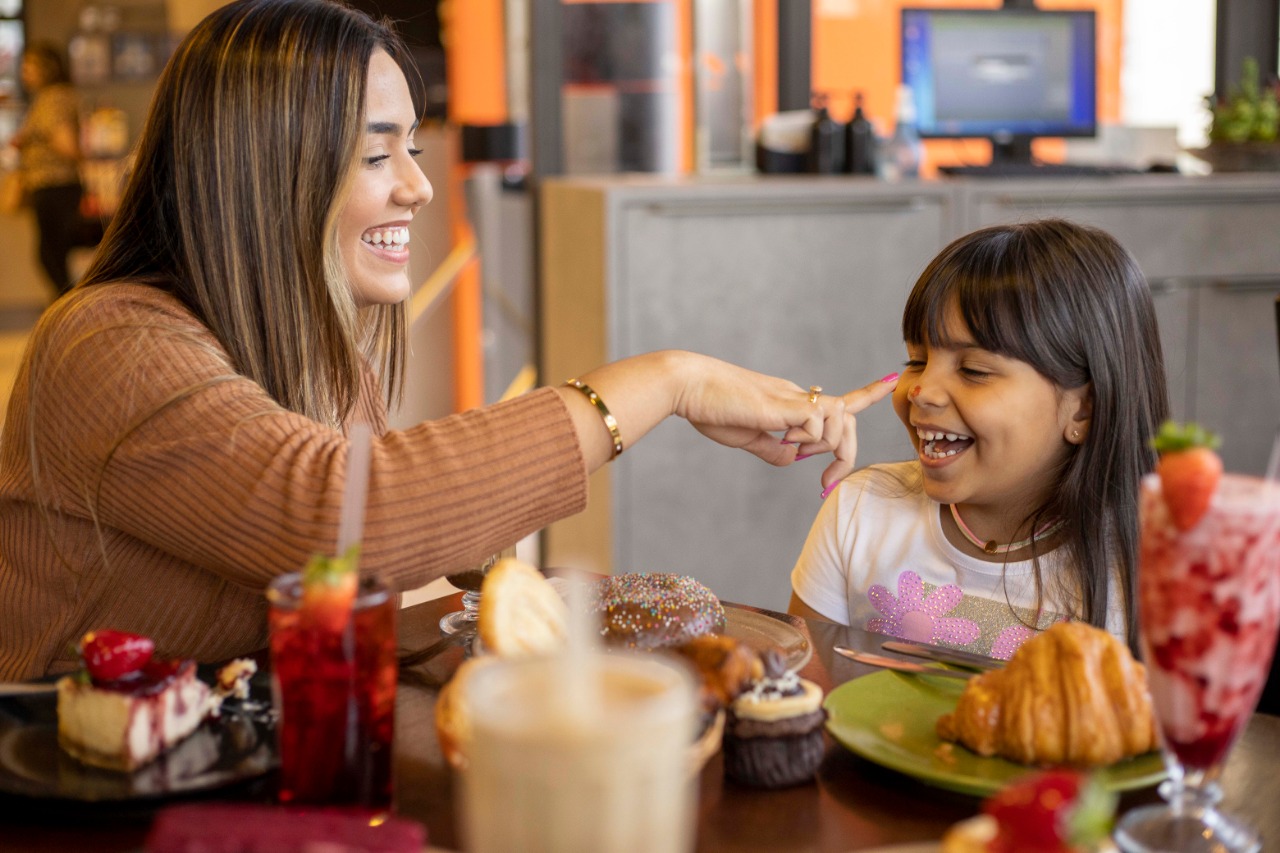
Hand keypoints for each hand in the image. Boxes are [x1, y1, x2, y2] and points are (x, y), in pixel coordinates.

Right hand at [675, 355, 896, 485]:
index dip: (867, 393)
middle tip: (824, 485)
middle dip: (848, 454)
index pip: (838, 400)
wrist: (688, 386)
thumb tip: (794, 458)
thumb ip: (773, 449)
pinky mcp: (784, 404)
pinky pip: (819, 423)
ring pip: (840, 420)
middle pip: (848, 416)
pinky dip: (808, 439)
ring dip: (825, 447)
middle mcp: (798, 397)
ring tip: (790, 448)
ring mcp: (793, 399)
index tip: (890, 382)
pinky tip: (782, 437)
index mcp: (790, 404)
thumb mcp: (746, 438)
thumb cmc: (710, 409)